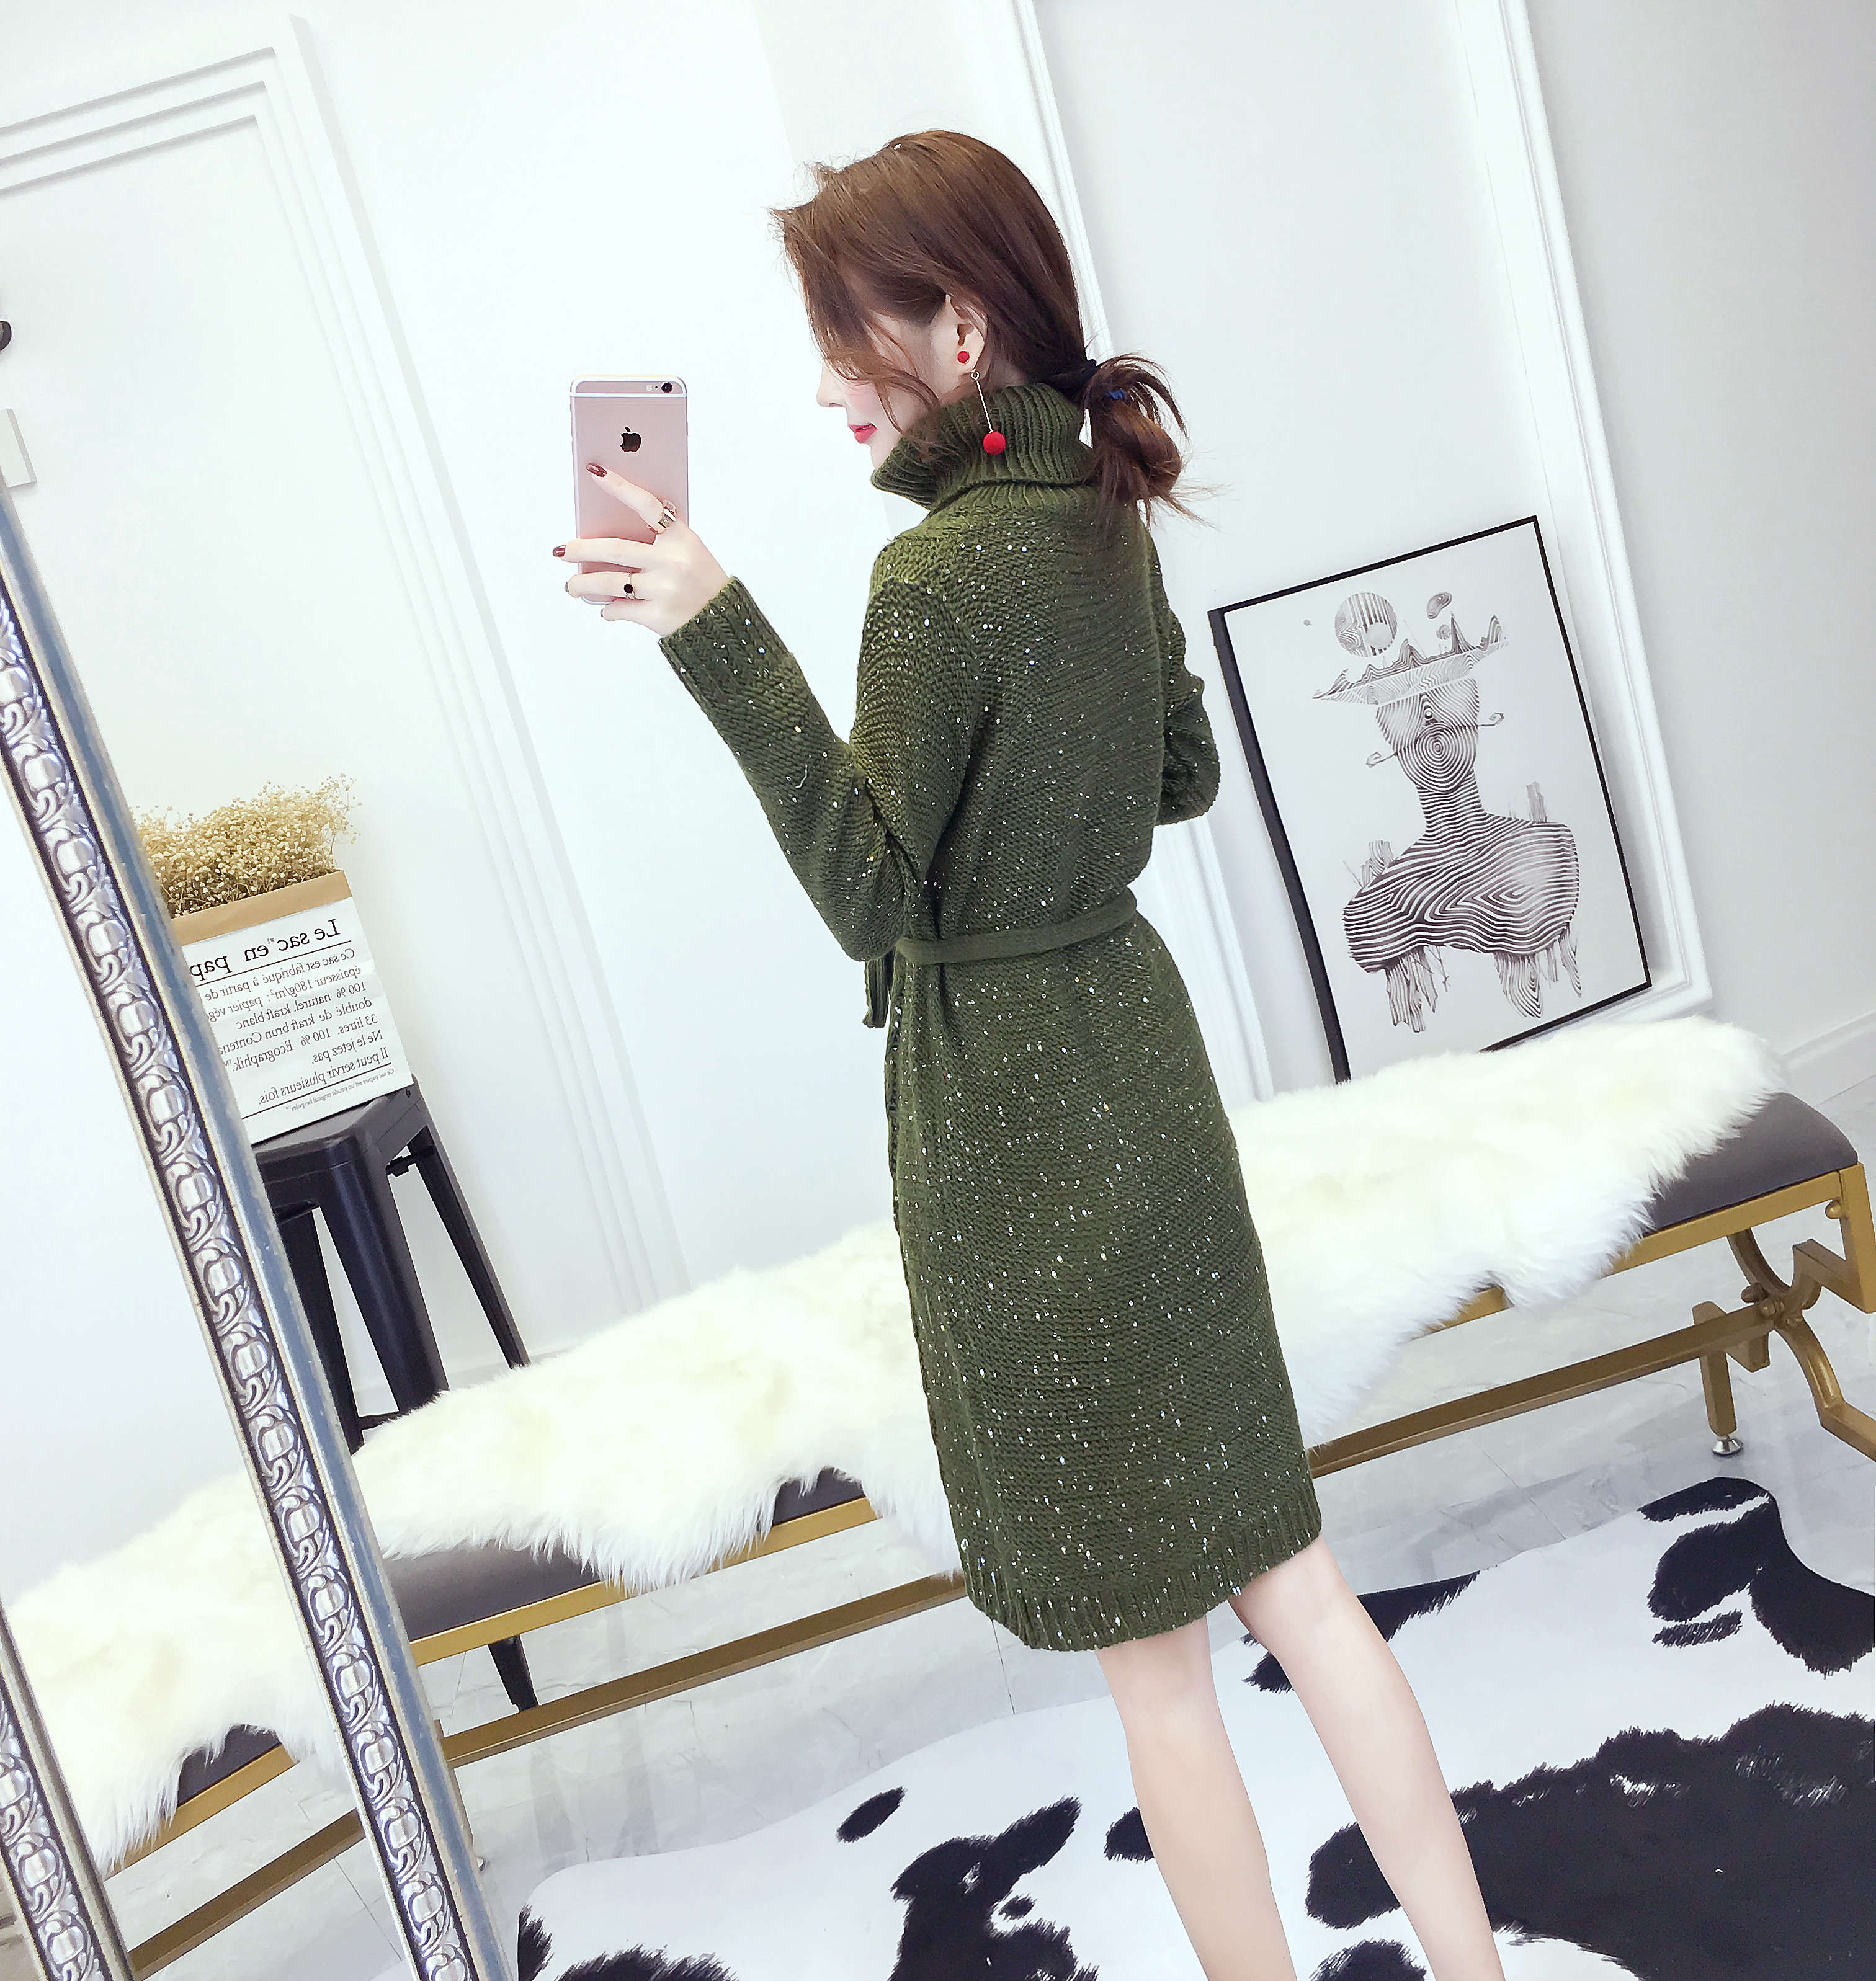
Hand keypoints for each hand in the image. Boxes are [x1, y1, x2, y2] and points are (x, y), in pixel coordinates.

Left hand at [553, 464, 730, 639]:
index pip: (647, 505)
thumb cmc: (700, 581)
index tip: (595, 472)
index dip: (620, 486)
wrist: (723, 622)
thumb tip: (608, 533)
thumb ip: (658, 539)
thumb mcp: (688, 551)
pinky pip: (620, 609)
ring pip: (609, 582)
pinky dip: (609, 609)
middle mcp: (672, 563)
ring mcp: (664, 590)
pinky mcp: (658, 616)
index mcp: (682, 539)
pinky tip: (606, 607)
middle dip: (581, 549)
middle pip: (614, 549)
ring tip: (571, 585)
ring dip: (583, 584)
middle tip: (562, 550)